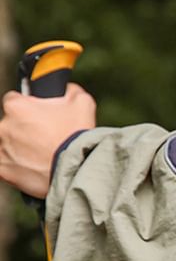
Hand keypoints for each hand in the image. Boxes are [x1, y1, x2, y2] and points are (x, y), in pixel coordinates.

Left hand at [0, 83, 95, 197]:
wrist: (76, 171)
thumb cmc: (77, 138)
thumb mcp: (83, 104)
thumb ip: (70, 91)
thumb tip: (67, 89)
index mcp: (17, 106)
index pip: (14, 100)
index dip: (28, 108)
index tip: (39, 117)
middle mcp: (4, 126)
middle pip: (10, 124)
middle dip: (24, 130)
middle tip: (44, 140)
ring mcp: (1, 149)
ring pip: (8, 145)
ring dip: (20, 149)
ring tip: (41, 157)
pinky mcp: (3, 170)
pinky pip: (5, 166)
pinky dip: (16, 168)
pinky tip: (33, 169)